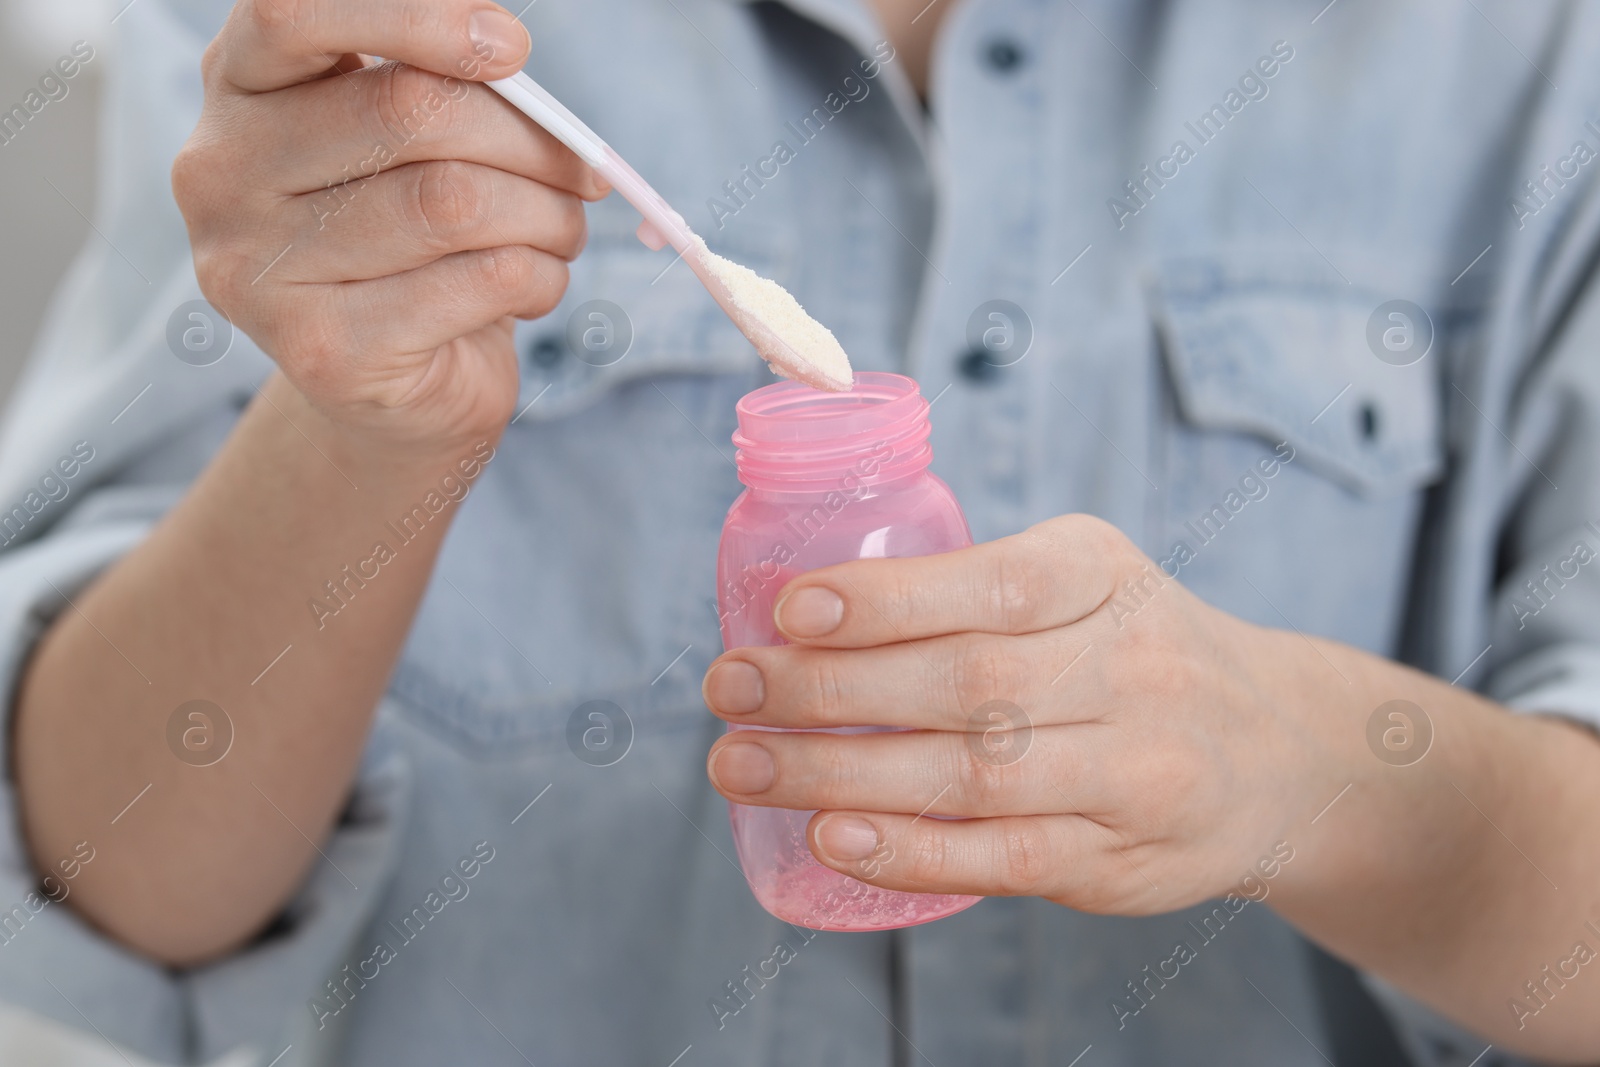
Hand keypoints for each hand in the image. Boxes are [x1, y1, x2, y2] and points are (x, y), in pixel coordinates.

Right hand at [172, 0, 608, 452]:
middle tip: (583, 172)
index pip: (293, 15)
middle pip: (408, 111)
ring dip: (547, 215)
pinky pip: (479, 280)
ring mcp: (256, 271)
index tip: (512, 48)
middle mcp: (218, 174)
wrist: (398, 390)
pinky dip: (540, 276)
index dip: (414, 18)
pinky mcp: (322, 351)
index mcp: (238, 90)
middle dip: (529, 140)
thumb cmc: (413, 240)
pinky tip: (535, 284)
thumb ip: (440, 84)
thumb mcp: (415, 140)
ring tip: (563, 231)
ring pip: (453, 202)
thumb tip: (505, 46)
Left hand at [701, 515, 1335, 912]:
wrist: (1280, 750)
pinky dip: (910, 852)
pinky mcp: (1121, 857)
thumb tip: (797, 608)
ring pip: (976, 775)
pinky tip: (832, 839)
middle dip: (830, 690)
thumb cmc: (1135, 647)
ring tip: (743, 766)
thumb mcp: (1086, 577)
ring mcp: (1136, 770)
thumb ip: (972, 586)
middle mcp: (1134, 667)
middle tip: (730, 687)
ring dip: (841, 775)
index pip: (996, 585)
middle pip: (969, 684)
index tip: (791, 608)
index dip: (889, 600)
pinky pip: (1005, 859)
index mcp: (1107, 576)